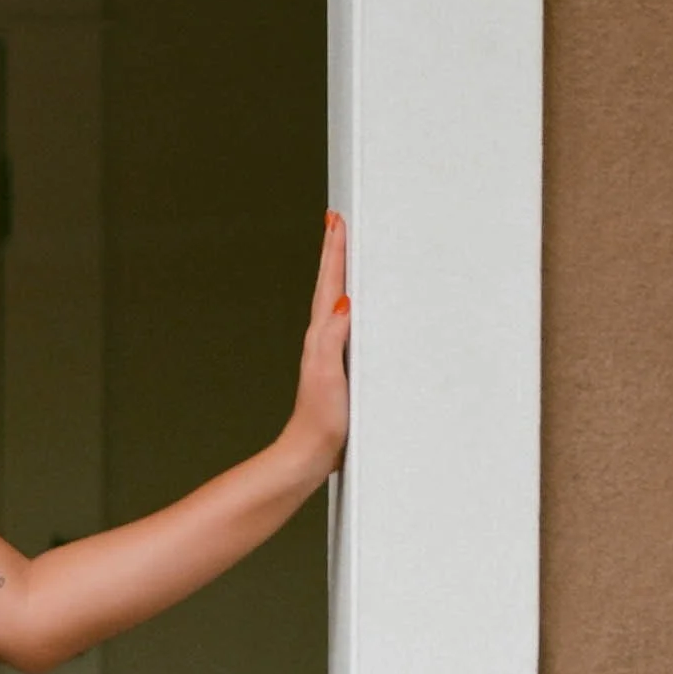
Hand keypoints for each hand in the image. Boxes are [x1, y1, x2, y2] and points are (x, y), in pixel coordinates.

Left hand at [282, 210, 349, 481]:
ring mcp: (331, 352)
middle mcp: (324, 339)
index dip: (334, 251)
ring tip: (347, 252)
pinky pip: (349, 325)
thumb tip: (343, 300)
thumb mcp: (328, 375)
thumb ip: (333, 338)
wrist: (312, 453)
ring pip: (338, 301)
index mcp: (321, 335)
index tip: (336, 220)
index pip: (330, 283)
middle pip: (331, 284)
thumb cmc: (320, 420)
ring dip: (342, 274)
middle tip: (338, 222)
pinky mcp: (341, 367)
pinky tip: (360, 308)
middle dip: (336, 252)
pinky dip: (354, 306)